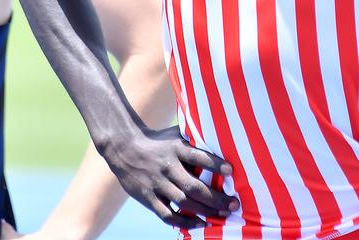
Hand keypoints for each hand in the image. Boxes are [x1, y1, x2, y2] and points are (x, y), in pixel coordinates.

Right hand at [101, 126, 237, 228]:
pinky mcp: (148, 198)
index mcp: (176, 149)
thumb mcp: (175, 134)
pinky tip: (200, 224)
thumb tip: (221, 135)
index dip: (215, 164)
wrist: (124, 148)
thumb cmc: (158, 141)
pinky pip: (168, 215)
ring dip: (205, 211)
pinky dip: (185, 222)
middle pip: (194, 186)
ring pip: (184, 202)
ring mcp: (157, 184)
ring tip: (223, 214)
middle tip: (234, 204)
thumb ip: (195, 137)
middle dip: (216, 198)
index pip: (198, 157)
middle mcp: (167, 167)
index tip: (231, 171)